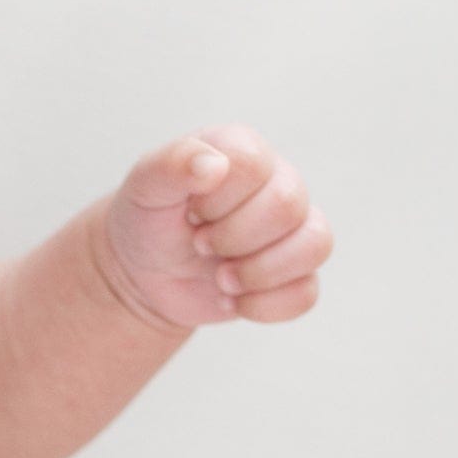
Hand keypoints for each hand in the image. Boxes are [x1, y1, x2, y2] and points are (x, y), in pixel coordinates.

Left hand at [96, 125, 333, 332]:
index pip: (254, 166)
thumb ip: (172, 164)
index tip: (190, 213)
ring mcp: (293, 230)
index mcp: (244, 152)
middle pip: (288, 207)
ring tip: (219, 278)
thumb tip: (214, 165)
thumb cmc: (148, 220)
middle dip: (233, 238)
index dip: (218, 199)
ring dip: (257, 272)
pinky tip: (232, 300)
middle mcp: (279, 183)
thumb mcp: (144, 186)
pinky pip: (307, 293)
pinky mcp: (294, 275)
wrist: (143, 273)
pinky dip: (263, 305)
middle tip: (200, 245)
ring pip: (315, 246)